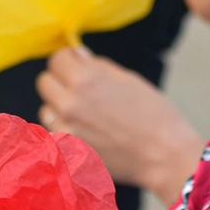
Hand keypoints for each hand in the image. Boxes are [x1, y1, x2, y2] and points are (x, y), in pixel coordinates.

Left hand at [37, 47, 202, 204]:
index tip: (77, 65)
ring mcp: (66, 130)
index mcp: (85, 79)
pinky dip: (64, 131)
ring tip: (85, 114)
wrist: (164, 155)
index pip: (57, 59)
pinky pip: (54, 134)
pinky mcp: (68, 152)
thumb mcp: (128, 79)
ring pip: (46, 109)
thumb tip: (77, 54)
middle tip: (80, 89)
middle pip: (45, 82)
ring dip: (59, 107)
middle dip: (60, 81)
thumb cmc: (154, 114)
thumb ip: (97, 66)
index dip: (68, 60)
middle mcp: (69, 103)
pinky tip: (84, 133)